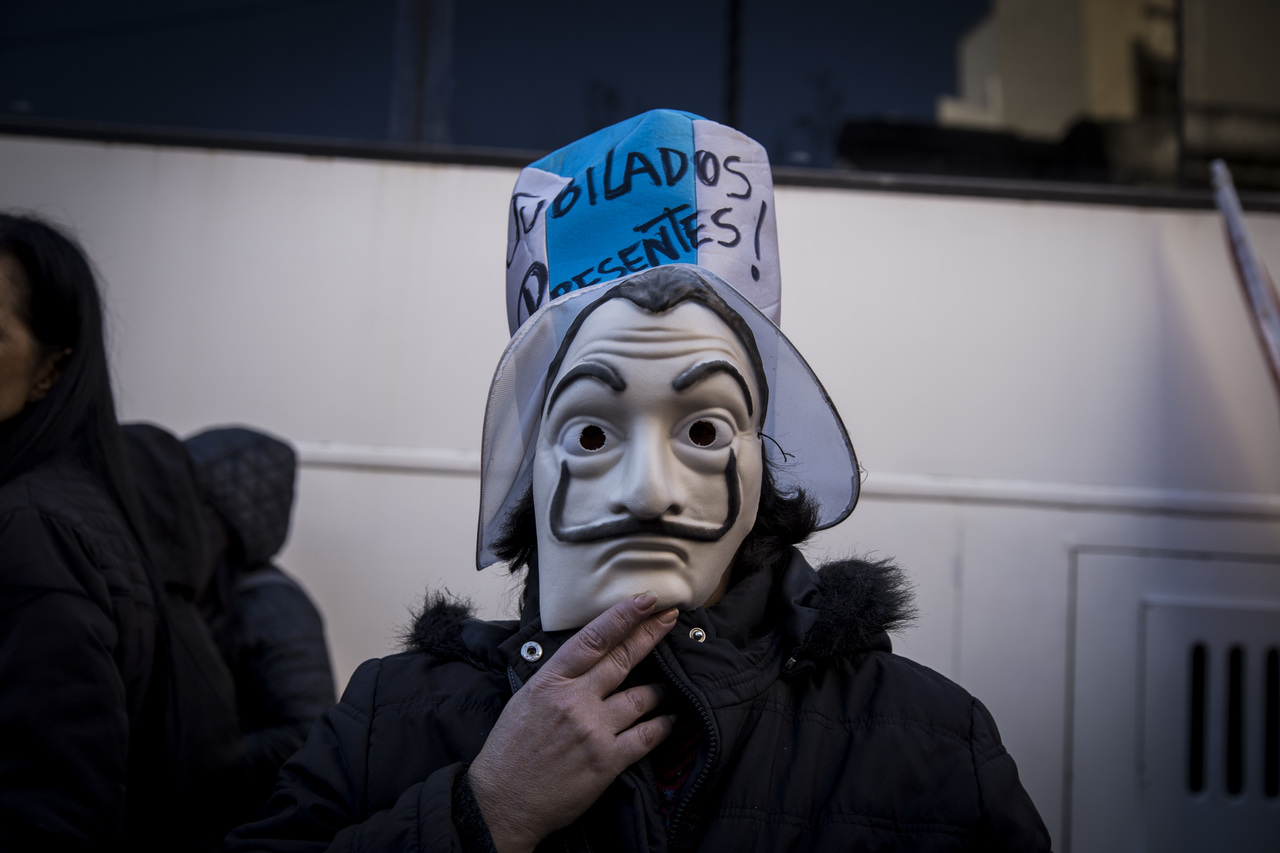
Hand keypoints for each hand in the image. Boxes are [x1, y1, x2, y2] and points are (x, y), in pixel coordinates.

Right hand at [466, 592, 678, 852]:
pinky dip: (663, 725)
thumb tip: (584, 656)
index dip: (623, 616)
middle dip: (650, 635)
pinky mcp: (607, 761)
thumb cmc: (509, 751)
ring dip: (659, 689)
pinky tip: (670, 719)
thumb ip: (557, 677)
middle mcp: (574, 701)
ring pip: (641, 697)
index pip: (593, 639)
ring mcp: (593, 730)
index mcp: (550, 682)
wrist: (501, 801)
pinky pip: (647, 736)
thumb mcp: (525, 699)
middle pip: (622, 659)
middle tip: (670, 618)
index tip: (645, 600)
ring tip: (668, 684)